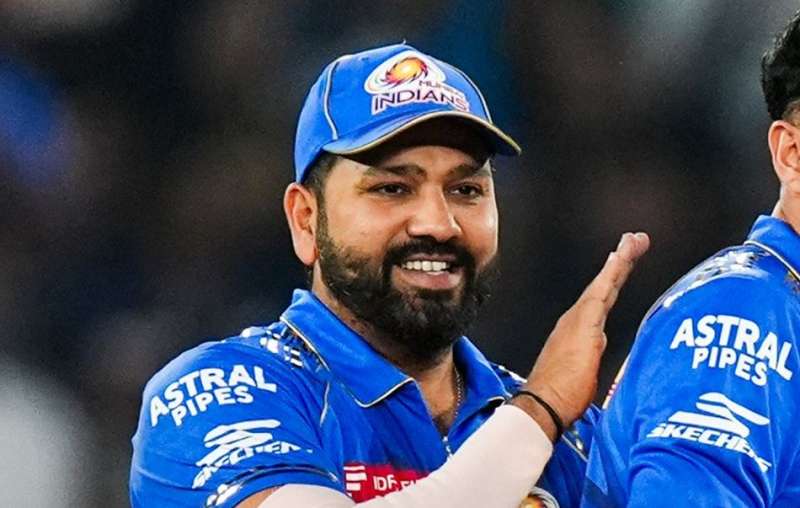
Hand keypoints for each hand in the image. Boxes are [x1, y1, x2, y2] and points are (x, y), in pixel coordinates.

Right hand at [513, 232, 649, 439]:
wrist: (542, 403)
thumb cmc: (558, 397)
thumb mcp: (581, 376)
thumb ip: (590, 359)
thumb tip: (596, 351)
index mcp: (575, 331)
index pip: (600, 300)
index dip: (612, 280)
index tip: (623, 261)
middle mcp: (575, 319)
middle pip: (603, 286)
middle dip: (620, 262)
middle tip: (635, 240)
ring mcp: (579, 319)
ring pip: (605, 284)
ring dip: (620, 261)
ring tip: (634, 242)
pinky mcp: (585, 323)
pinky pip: (603, 291)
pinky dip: (613, 272)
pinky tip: (621, 257)